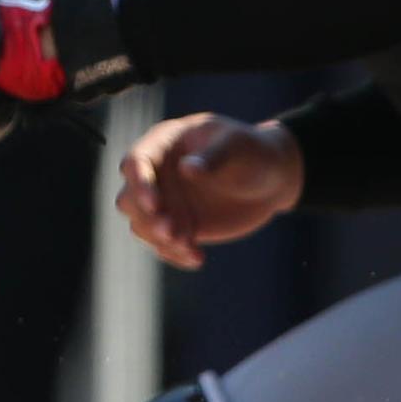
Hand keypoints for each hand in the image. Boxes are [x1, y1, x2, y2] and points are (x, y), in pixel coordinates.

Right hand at [116, 112, 303, 269]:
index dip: (139, 183)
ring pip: (142, 224)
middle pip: (129, 197)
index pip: (136, 161)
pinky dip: (175, 253)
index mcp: (164, 143)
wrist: (270, 180)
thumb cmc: (252, 152)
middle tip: (170, 230)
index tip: (155, 204)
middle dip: (145, 217)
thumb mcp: (237, 147)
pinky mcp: (178, 225)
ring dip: (158, 238)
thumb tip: (187, 168)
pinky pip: (164, 244)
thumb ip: (213, 156)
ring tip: (189, 246)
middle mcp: (157, 173)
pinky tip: (197, 258)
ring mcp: (166, 201)